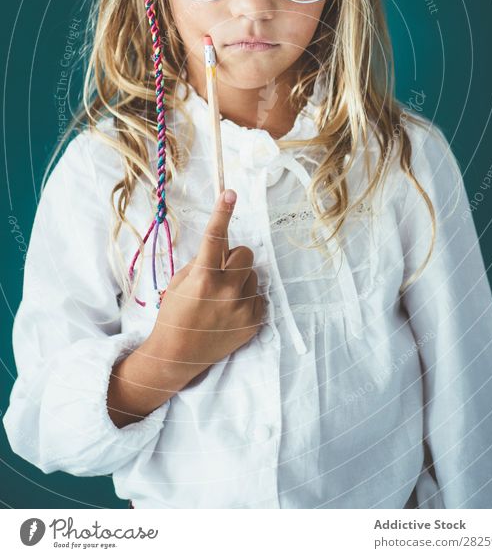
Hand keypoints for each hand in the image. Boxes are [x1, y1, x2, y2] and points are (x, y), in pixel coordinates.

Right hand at [148, 189, 266, 387]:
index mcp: (203, 278)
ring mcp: (242, 309)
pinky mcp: (254, 323)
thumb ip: (203, 261)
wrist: (177, 355)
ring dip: (240, 280)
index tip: (230, 193)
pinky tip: (230, 312)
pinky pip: (258, 297)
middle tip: (220, 271)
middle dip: (233, 258)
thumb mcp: (181, 282)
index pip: (214, 238)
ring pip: (253, 275)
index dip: (222, 213)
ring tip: (222, 298)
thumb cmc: (175, 314)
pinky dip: (246, 299)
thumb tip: (222, 244)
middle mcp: (226, 291)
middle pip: (245, 253)